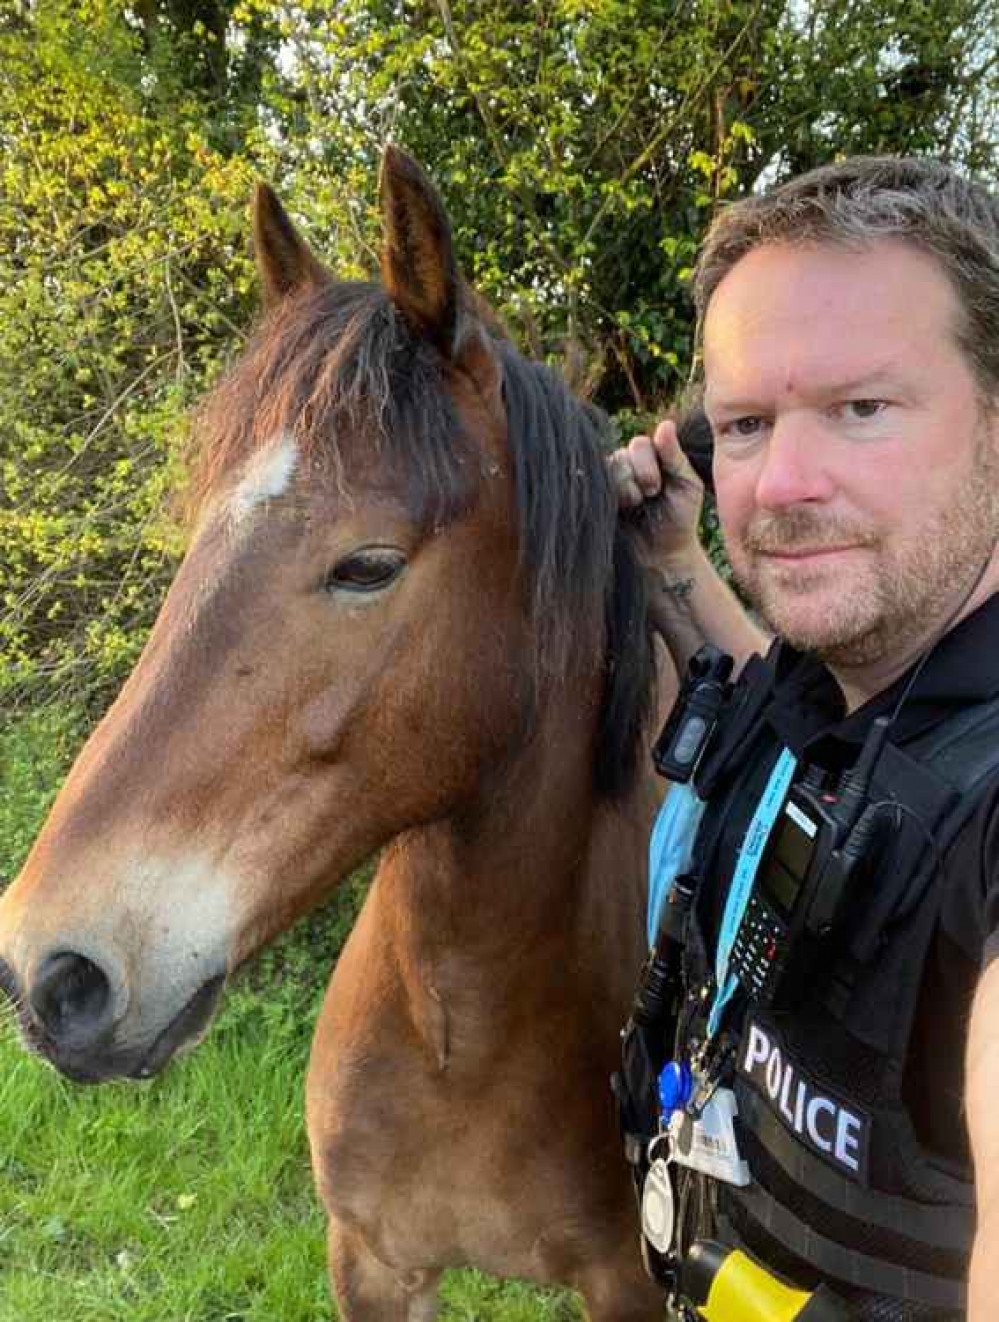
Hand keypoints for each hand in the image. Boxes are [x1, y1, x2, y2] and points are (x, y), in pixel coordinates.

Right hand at [609, 419, 704, 562]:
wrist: (663, 554)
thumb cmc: (679, 519)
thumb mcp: (687, 485)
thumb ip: (675, 456)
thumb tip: (665, 423)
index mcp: (650, 458)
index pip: (639, 444)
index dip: (648, 465)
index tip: (658, 488)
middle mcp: (627, 465)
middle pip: (621, 456)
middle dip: (637, 478)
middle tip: (648, 498)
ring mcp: (610, 482)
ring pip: (607, 470)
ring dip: (624, 492)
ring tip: (635, 508)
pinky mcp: (597, 498)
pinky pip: (594, 486)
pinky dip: (610, 498)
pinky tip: (620, 511)